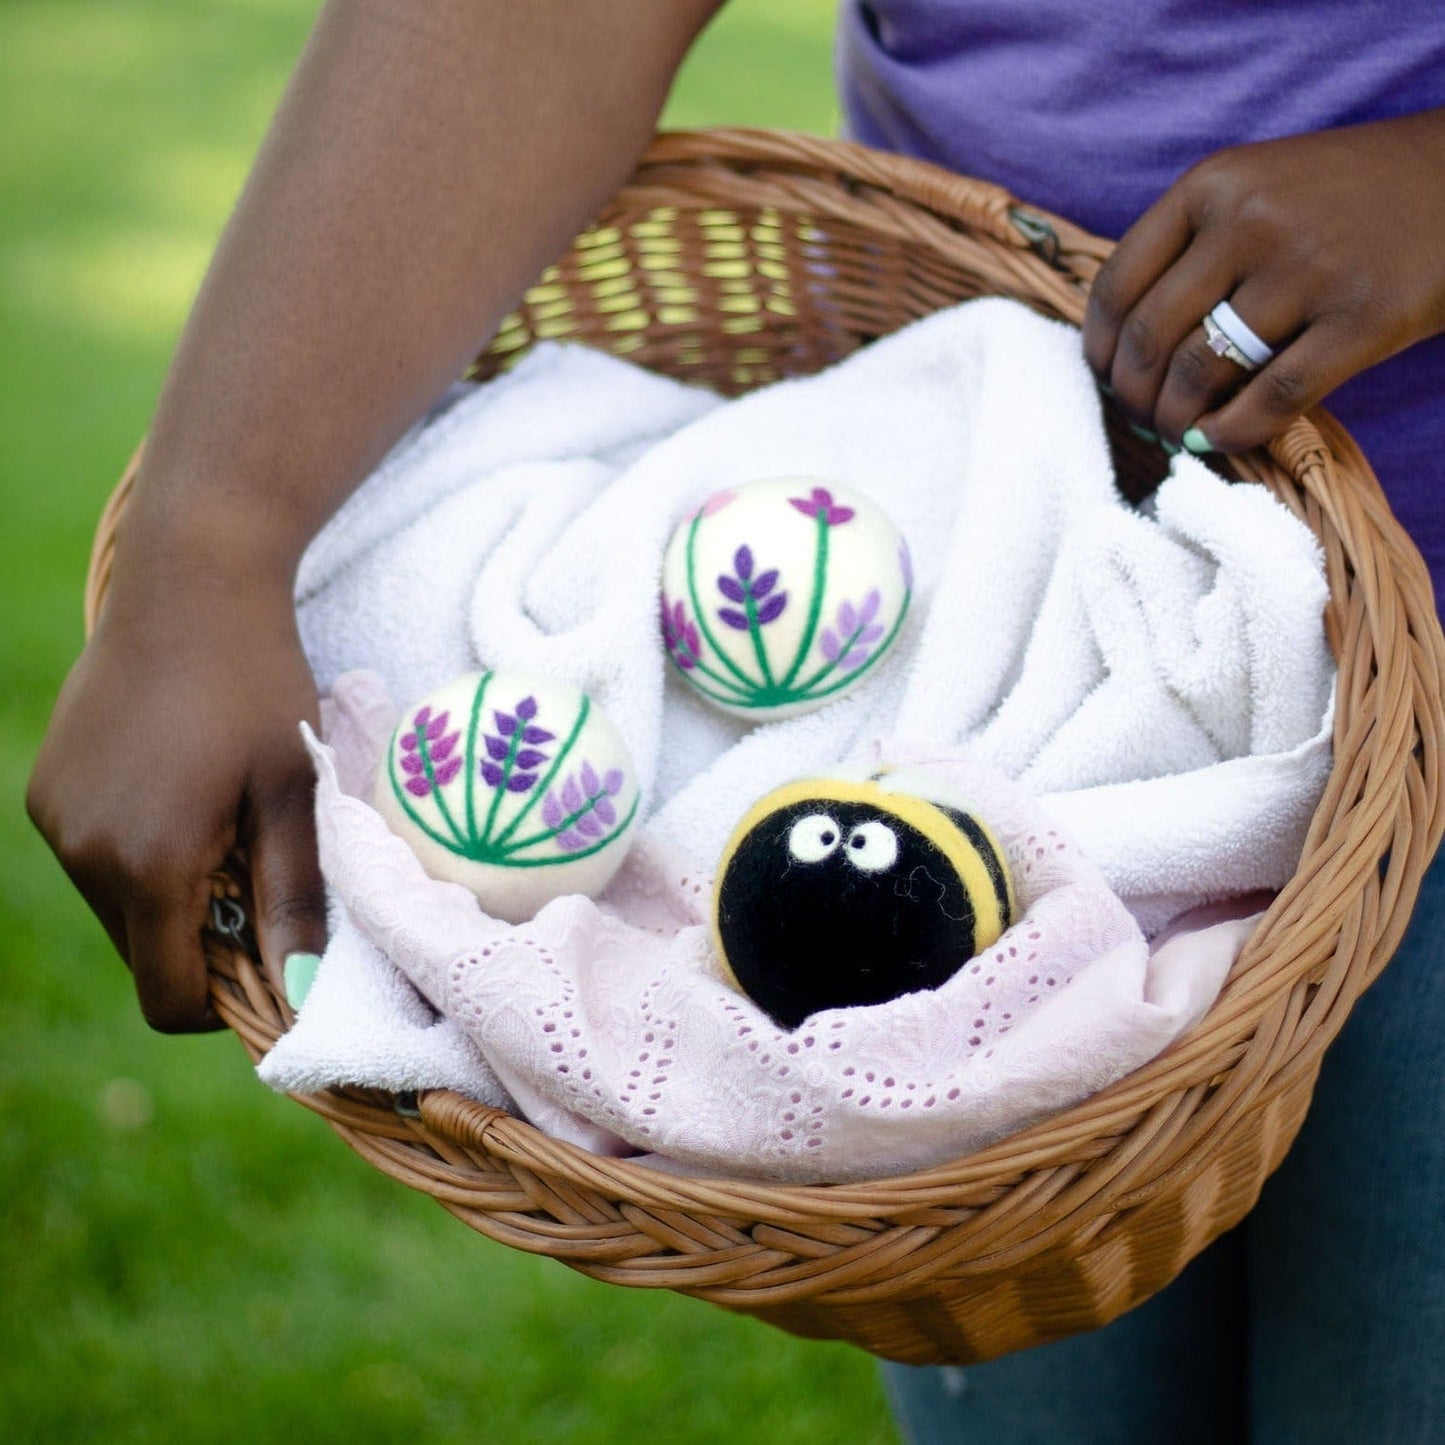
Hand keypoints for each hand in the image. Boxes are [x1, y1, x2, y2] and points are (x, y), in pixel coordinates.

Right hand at [28, 555, 326, 1031]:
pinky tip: (183, 793)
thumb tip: (298, 987)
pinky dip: (138, 856)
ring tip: (223, 824)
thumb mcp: (297, 792)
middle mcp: (83, 852)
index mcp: (151, 862)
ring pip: (120, 909)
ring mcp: (54, 820)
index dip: (221, 1003)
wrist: (190, 585)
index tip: (267, 959)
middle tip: (257, 876)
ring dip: (172, 896)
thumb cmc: (260, 686)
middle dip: (202, 941)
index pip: (167, 997)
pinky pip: (94, 859)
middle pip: (144, 954)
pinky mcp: (45, 792)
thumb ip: (295, 896)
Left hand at [1083, 109, 1444, 452]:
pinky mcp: (1363, 318)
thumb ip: (1190, 247)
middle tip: (1142, 418)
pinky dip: (1230, 433)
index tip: (1104, 379)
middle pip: (1148, 338)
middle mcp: (1252, 220)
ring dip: (1174, 420)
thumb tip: (1120, 342)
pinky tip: (1215, 441)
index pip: (1116, 285)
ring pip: (1201, 372)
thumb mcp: (1256, 189)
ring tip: (1176, 432)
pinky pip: (1272, 399)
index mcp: (1213, 184)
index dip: (1098, 349)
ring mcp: (1309, 269)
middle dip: (1133, 396)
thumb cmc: (1345, 197)